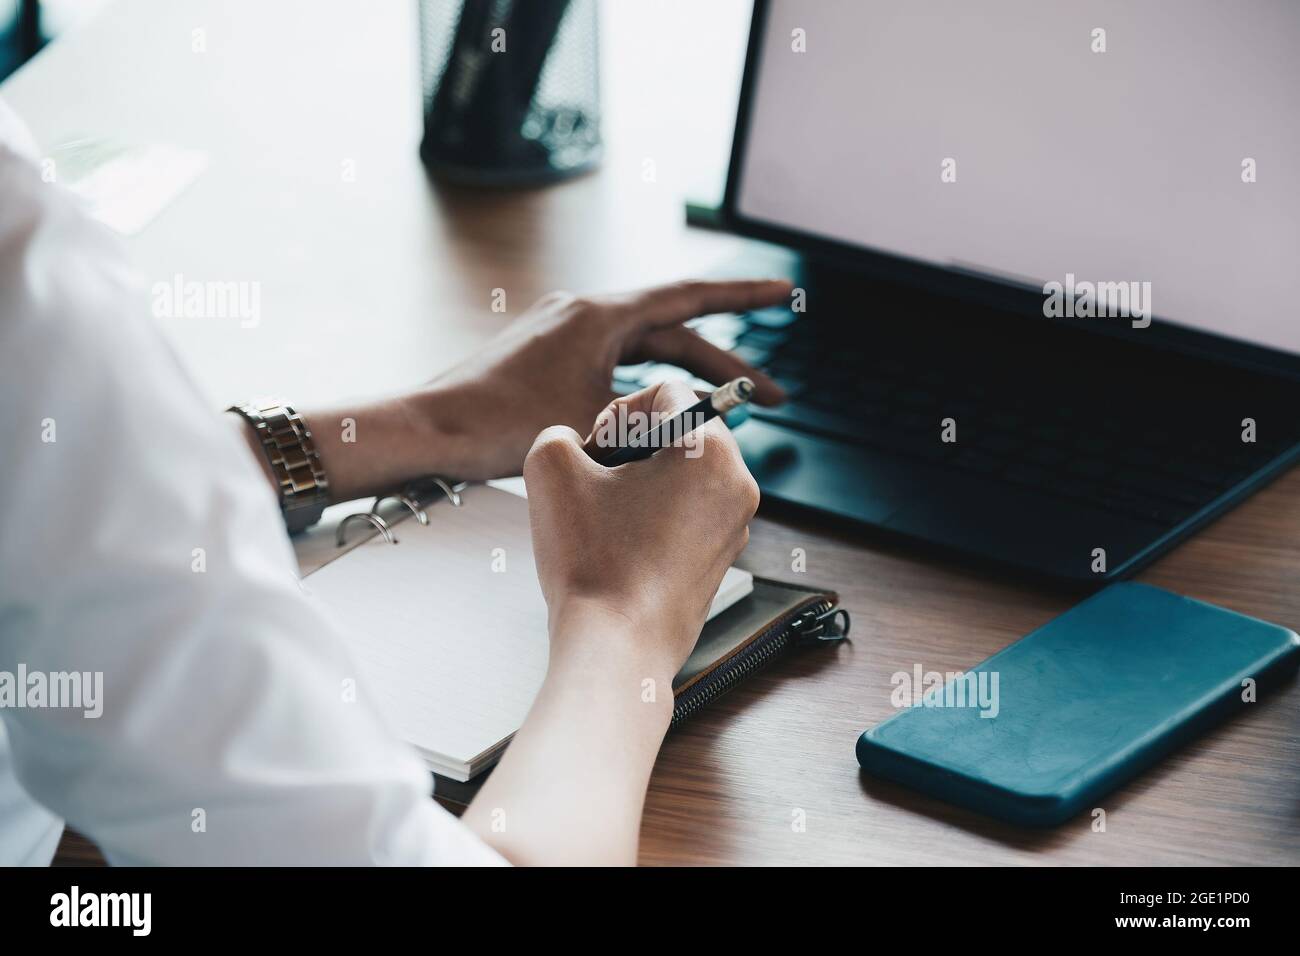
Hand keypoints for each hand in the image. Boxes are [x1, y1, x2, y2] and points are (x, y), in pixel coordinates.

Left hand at [420, 278, 789, 480]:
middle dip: (726, 366)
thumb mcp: (596, 423)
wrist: (433, 430)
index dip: (744, 297)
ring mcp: (564, 332)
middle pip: (674, 334)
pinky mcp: (549, 355)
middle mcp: (583, 313)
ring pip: (645, 353)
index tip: (784, 291)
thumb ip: (655, 416)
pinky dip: (645, 387)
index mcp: (599, 315)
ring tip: (726, 411)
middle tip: (771, 395)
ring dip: (686, 381)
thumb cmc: (500, 424)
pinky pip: (614, 364)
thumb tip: (697, 419)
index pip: (689, 298)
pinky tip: (663, 414)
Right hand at [522, 381, 759, 673]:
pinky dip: (653, 515)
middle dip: (632, 446)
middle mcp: (737, 484)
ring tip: (604, 514)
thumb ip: (558, 433)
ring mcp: (735, 526)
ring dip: (640, 480)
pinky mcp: (720, 559)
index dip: (618, 412)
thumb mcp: (550, 468)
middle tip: (596, 479)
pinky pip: (688, 513)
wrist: (616, 648)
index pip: (666, 391)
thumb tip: (574, 446)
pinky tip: (619, 544)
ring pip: (684, 473)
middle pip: (680, 431)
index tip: (595, 451)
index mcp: (710, 450)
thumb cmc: (593, 562)